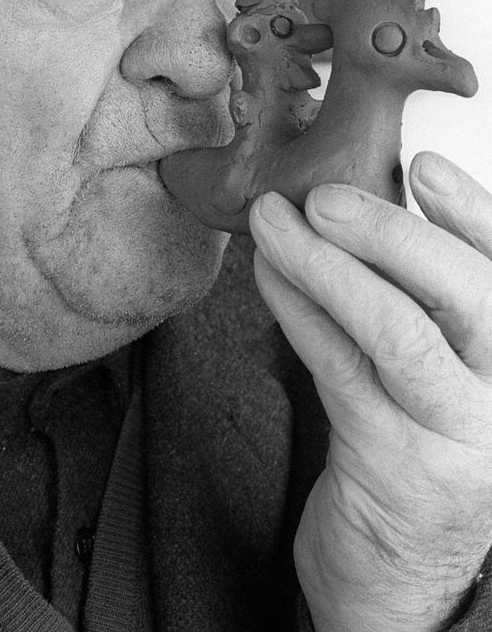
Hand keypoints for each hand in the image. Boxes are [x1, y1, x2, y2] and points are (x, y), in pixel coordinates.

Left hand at [249, 152, 491, 631]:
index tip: (424, 165)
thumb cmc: (417, 445)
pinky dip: (297, 309)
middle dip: (388, 232)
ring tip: (272, 222)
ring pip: (393, 329)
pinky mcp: (394, 463)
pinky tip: (269, 275)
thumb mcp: (439, 372)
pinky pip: (338, 366)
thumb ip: (419, 299)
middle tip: (322, 196)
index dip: (471, 211)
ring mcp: (456, 434)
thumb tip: (357, 203)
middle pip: (464, 293)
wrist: (401, 574)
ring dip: (323, 264)